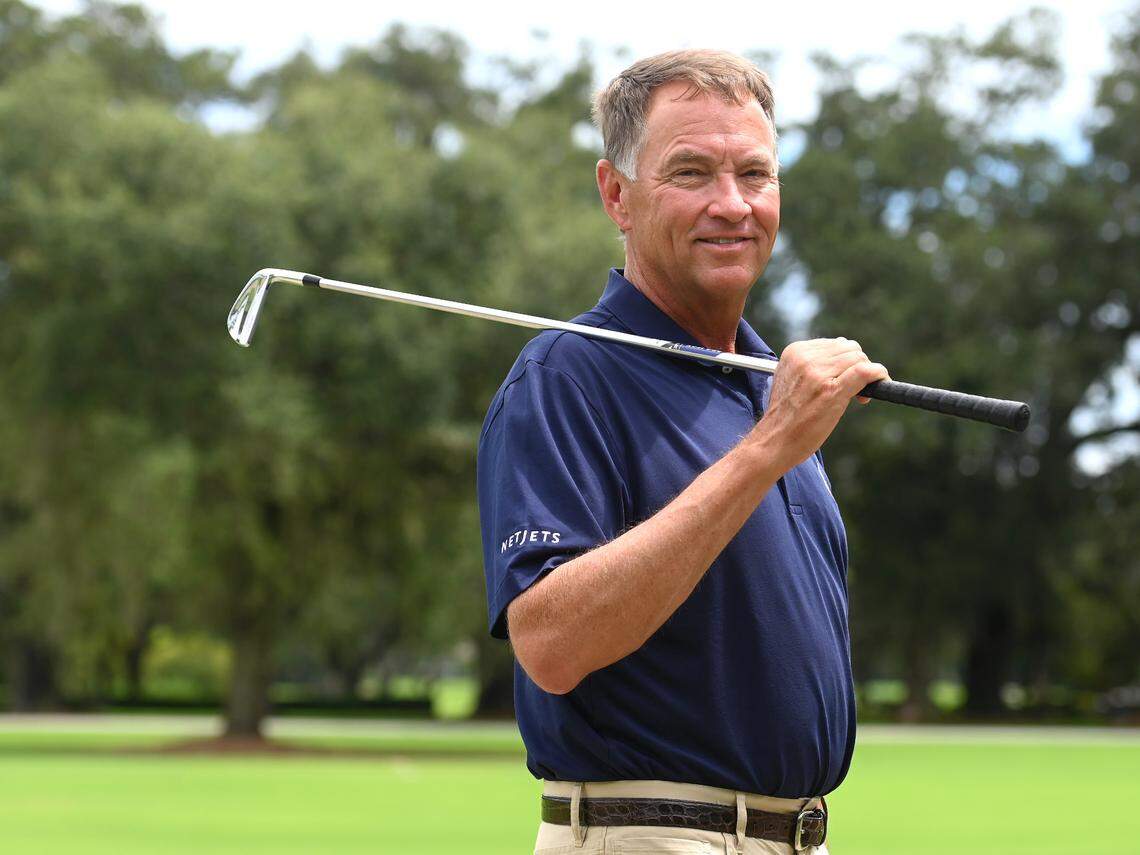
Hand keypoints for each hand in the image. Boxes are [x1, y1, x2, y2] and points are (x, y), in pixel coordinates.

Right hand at [751, 337, 888, 470]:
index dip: (847, 360)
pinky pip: (865, 371)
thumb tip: (844, 356)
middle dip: (858, 366)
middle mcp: (805, 359)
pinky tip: (882, 381)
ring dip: (868, 374)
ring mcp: (818, 374)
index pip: (835, 344)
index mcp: (795, 352)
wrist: (774, 441)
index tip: (844, 378)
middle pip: (850, 349)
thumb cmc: (786, 416)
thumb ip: (811, 365)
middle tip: (855, 389)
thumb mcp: (791, 379)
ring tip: (859, 395)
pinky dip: (879, 374)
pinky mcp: (832, 391)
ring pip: (859, 359)